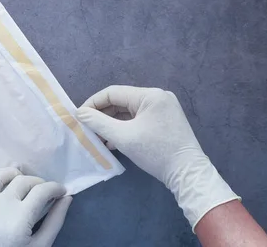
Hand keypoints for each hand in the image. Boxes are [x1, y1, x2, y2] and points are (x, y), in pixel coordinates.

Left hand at [0, 167, 71, 246]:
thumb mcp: (41, 245)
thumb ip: (55, 222)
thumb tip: (67, 198)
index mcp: (20, 218)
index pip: (41, 191)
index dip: (55, 187)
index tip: (61, 191)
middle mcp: (1, 207)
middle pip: (22, 181)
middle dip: (38, 182)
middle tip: (44, 193)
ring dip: (9, 174)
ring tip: (19, 181)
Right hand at [76, 86, 238, 230]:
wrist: (188, 173)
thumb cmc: (155, 152)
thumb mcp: (123, 137)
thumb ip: (98, 123)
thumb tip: (80, 113)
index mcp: (150, 95)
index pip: (113, 93)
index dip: (93, 103)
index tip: (79, 117)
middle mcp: (158, 97)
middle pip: (121, 102)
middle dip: (102, 115)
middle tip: (87, 128)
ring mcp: (163, 109)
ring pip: (129, 112)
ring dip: (112, 123)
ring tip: (97, 137)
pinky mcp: (165, 121)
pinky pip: (139, 119)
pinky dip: (125, 128)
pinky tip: (113, 141)